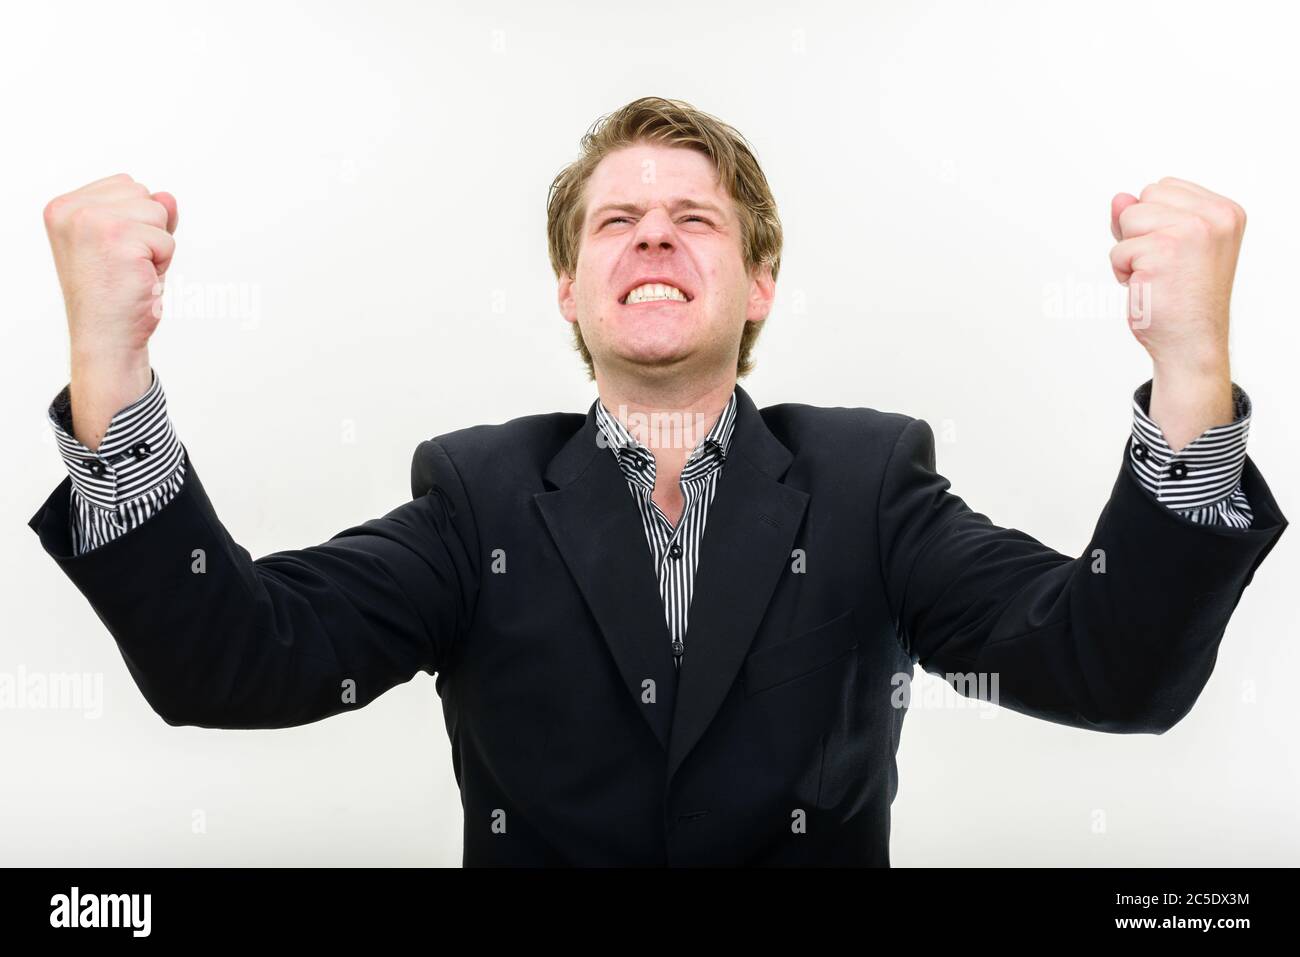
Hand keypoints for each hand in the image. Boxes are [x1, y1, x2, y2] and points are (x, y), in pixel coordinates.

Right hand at [42, 173, 177, 448]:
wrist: (106, 338)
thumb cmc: (114, 295)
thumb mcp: (127, 243)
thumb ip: (144, 213)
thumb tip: (167, 196)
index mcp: (64, 207)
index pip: (127, 185)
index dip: (135, 221)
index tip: (114, 253)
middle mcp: (73, 211)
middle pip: (144, 195)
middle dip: (148, 232)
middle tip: (126, 266)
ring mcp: (94, 223)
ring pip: (158, 214)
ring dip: (156, 247)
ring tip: (132, 272)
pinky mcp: (120, 240)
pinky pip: (167, 240)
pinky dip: (162, 263)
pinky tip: (139, 281)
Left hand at [1109, 177, 1243, 449]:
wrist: (1191, 344)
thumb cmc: (1183, 299)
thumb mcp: (1169, 246)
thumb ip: (1146, 217)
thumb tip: (1118, 197)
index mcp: (1224, 211)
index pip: (1163, 187)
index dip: (1154, 221)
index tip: (1174, 254)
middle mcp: (1213, 218)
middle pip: (1143, 199)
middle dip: (1140, 233)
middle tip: (1164, 267)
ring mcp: (1189, 233)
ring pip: (1128, 219)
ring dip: (1130, 253)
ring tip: (1155, 277)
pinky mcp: (1161, 253)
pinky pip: (1118, 251)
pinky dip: (1123, 272)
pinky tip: (1147, 289)